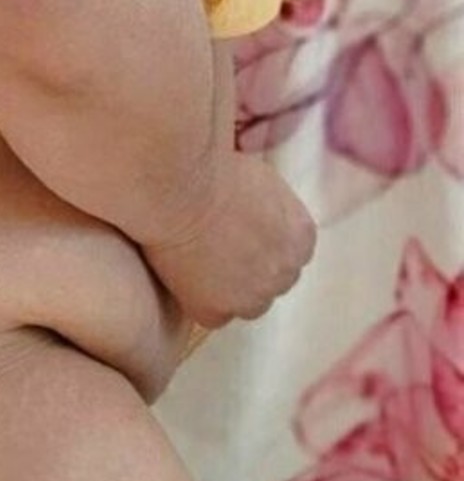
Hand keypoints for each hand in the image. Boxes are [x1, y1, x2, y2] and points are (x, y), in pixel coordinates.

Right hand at [140, 151, 317, 330]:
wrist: (179, 184)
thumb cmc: (211, 167)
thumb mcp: (258, 179)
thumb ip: (268, 206)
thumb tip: (256, 210)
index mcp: (301, 236)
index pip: (287, 254)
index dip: (258, 246)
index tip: (235, 236)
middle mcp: (287, 271)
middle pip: (270, 281)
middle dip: (246, 269)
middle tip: (213, 249)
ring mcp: (255, 296)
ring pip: (243, 303)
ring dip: (225, 288)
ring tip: (194, 260)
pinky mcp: (219, 312)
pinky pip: (210, 313)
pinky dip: (195, 298)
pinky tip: (180, 271)